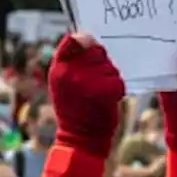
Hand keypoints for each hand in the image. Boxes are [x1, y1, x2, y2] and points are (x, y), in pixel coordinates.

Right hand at [47, 33, 123, 157]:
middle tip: (95, 81)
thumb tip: (86, 37)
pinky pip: (118, 80)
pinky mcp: (103, 91)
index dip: (86, 41)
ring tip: (99, 93)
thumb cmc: (75, 109)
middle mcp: (70, 72)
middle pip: (97, 50)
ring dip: (110, 78)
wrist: (80, 139)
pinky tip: (108, 99)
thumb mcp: (63, 83)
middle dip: (102, 62)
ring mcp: (86, 81)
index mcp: (59, 69)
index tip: (90, 46)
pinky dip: (117, 89)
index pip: (73, 40)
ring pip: (109, 66)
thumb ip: (71, 61)